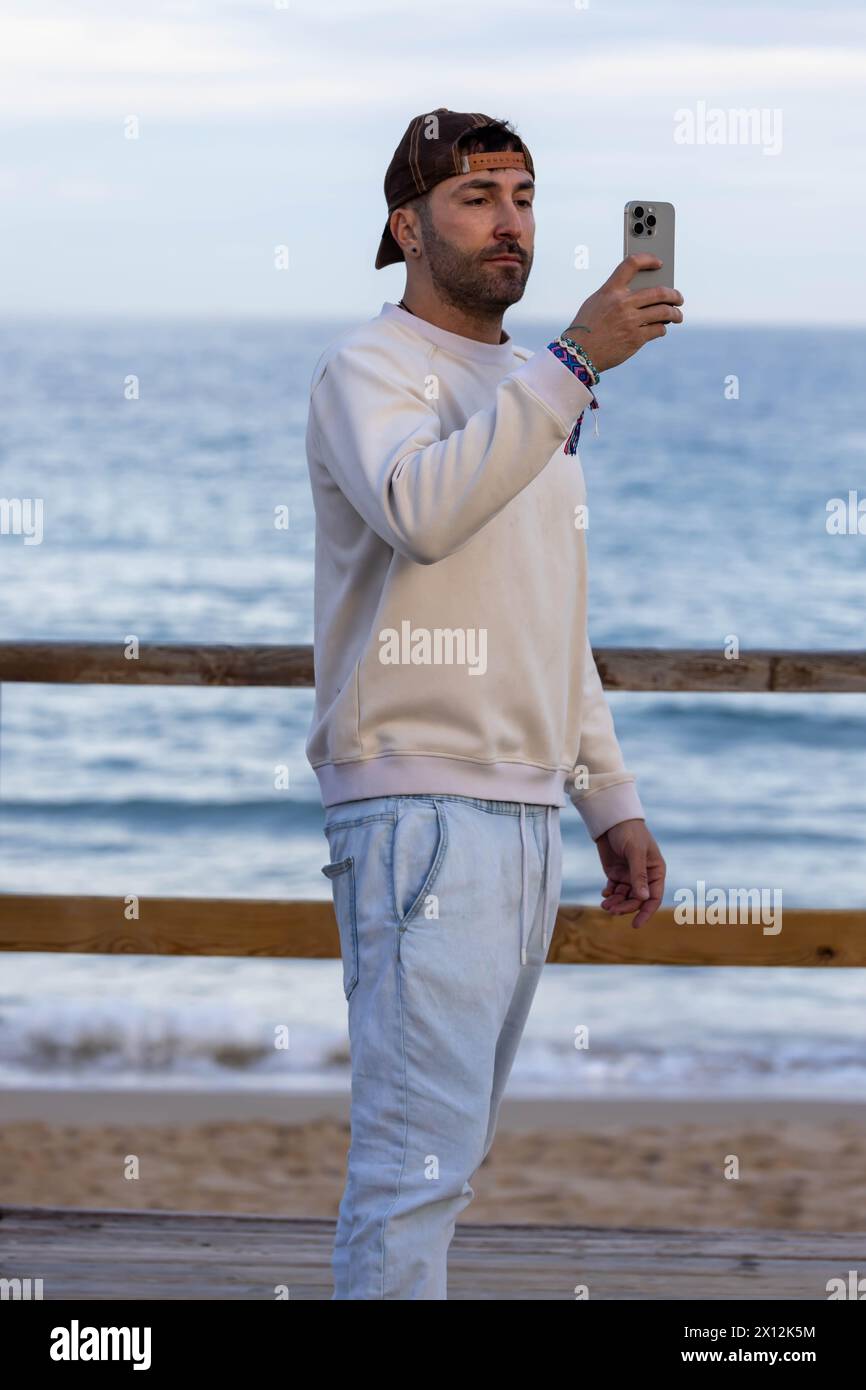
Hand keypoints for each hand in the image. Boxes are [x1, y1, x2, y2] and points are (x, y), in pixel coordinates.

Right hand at [562, 254, 683, 373]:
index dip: (648, 259)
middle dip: (674, 295)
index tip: (659, 263)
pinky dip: (662, 329)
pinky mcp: (635, 338)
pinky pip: (658, 329)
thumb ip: (615, 295)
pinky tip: (661, 329)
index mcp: (610, 290)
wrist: (578, 353)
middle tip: (678, 298)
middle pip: (659, 291)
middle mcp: (622, 303)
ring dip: (675, 313)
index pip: (632, 264)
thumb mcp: (595, 303)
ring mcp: (630, 321)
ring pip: (664, 311)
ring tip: (677, 316)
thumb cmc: (586, 328)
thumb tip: (641, 295)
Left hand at [595, 818, 665, 928]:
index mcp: (656, 871)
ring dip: (615, 903)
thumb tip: (643, 898)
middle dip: (625, 907)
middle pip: (636, 900)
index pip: (653, 897)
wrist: (612, 820)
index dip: (646, 912)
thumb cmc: (629, 832)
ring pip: (624, 897)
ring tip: (605, 904)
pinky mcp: (615, 874)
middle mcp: (644, 876)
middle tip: (611, 909)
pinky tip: (605, 894)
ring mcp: (629, 876)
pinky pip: (614, 890)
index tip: (635, 924)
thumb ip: (639, 875)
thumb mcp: (635, 852)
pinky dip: (609, 895)